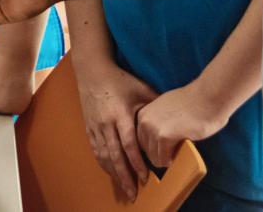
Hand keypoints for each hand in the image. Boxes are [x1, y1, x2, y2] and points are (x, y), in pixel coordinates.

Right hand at [76, 60, 158, 202]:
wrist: (92, 71)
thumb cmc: (120, 80)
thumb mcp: (141, 90)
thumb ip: (155, 106)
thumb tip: (173, 121)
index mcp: (120, 115)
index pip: (128, 145)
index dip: (137, 163)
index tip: (145, 176)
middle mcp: (106, 123)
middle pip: (115, 155)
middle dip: (124, 176)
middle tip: (133, 192)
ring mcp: (95, 125)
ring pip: (104, 155)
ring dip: (113, 173)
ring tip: (123, 187)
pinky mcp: (89, 126)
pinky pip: (96, 148)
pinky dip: (103, 162)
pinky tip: (110, 172)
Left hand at [136, 83, 229, 168]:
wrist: (208, 97)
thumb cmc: (193, 103)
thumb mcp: (167, 109)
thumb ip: (160, 121)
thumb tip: (160, 137)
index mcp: (144, 113)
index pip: (141, 138)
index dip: (152, 147)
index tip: (162, 153)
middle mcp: (144, 120)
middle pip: (145, 149)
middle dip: (157, 155)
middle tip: (169, 158)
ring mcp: (153, 128)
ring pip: (153, 156)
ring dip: (163, 161)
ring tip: (174, 159)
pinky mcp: (165, 136)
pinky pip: (163, 158)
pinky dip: (169, 162)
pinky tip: (176, 160)